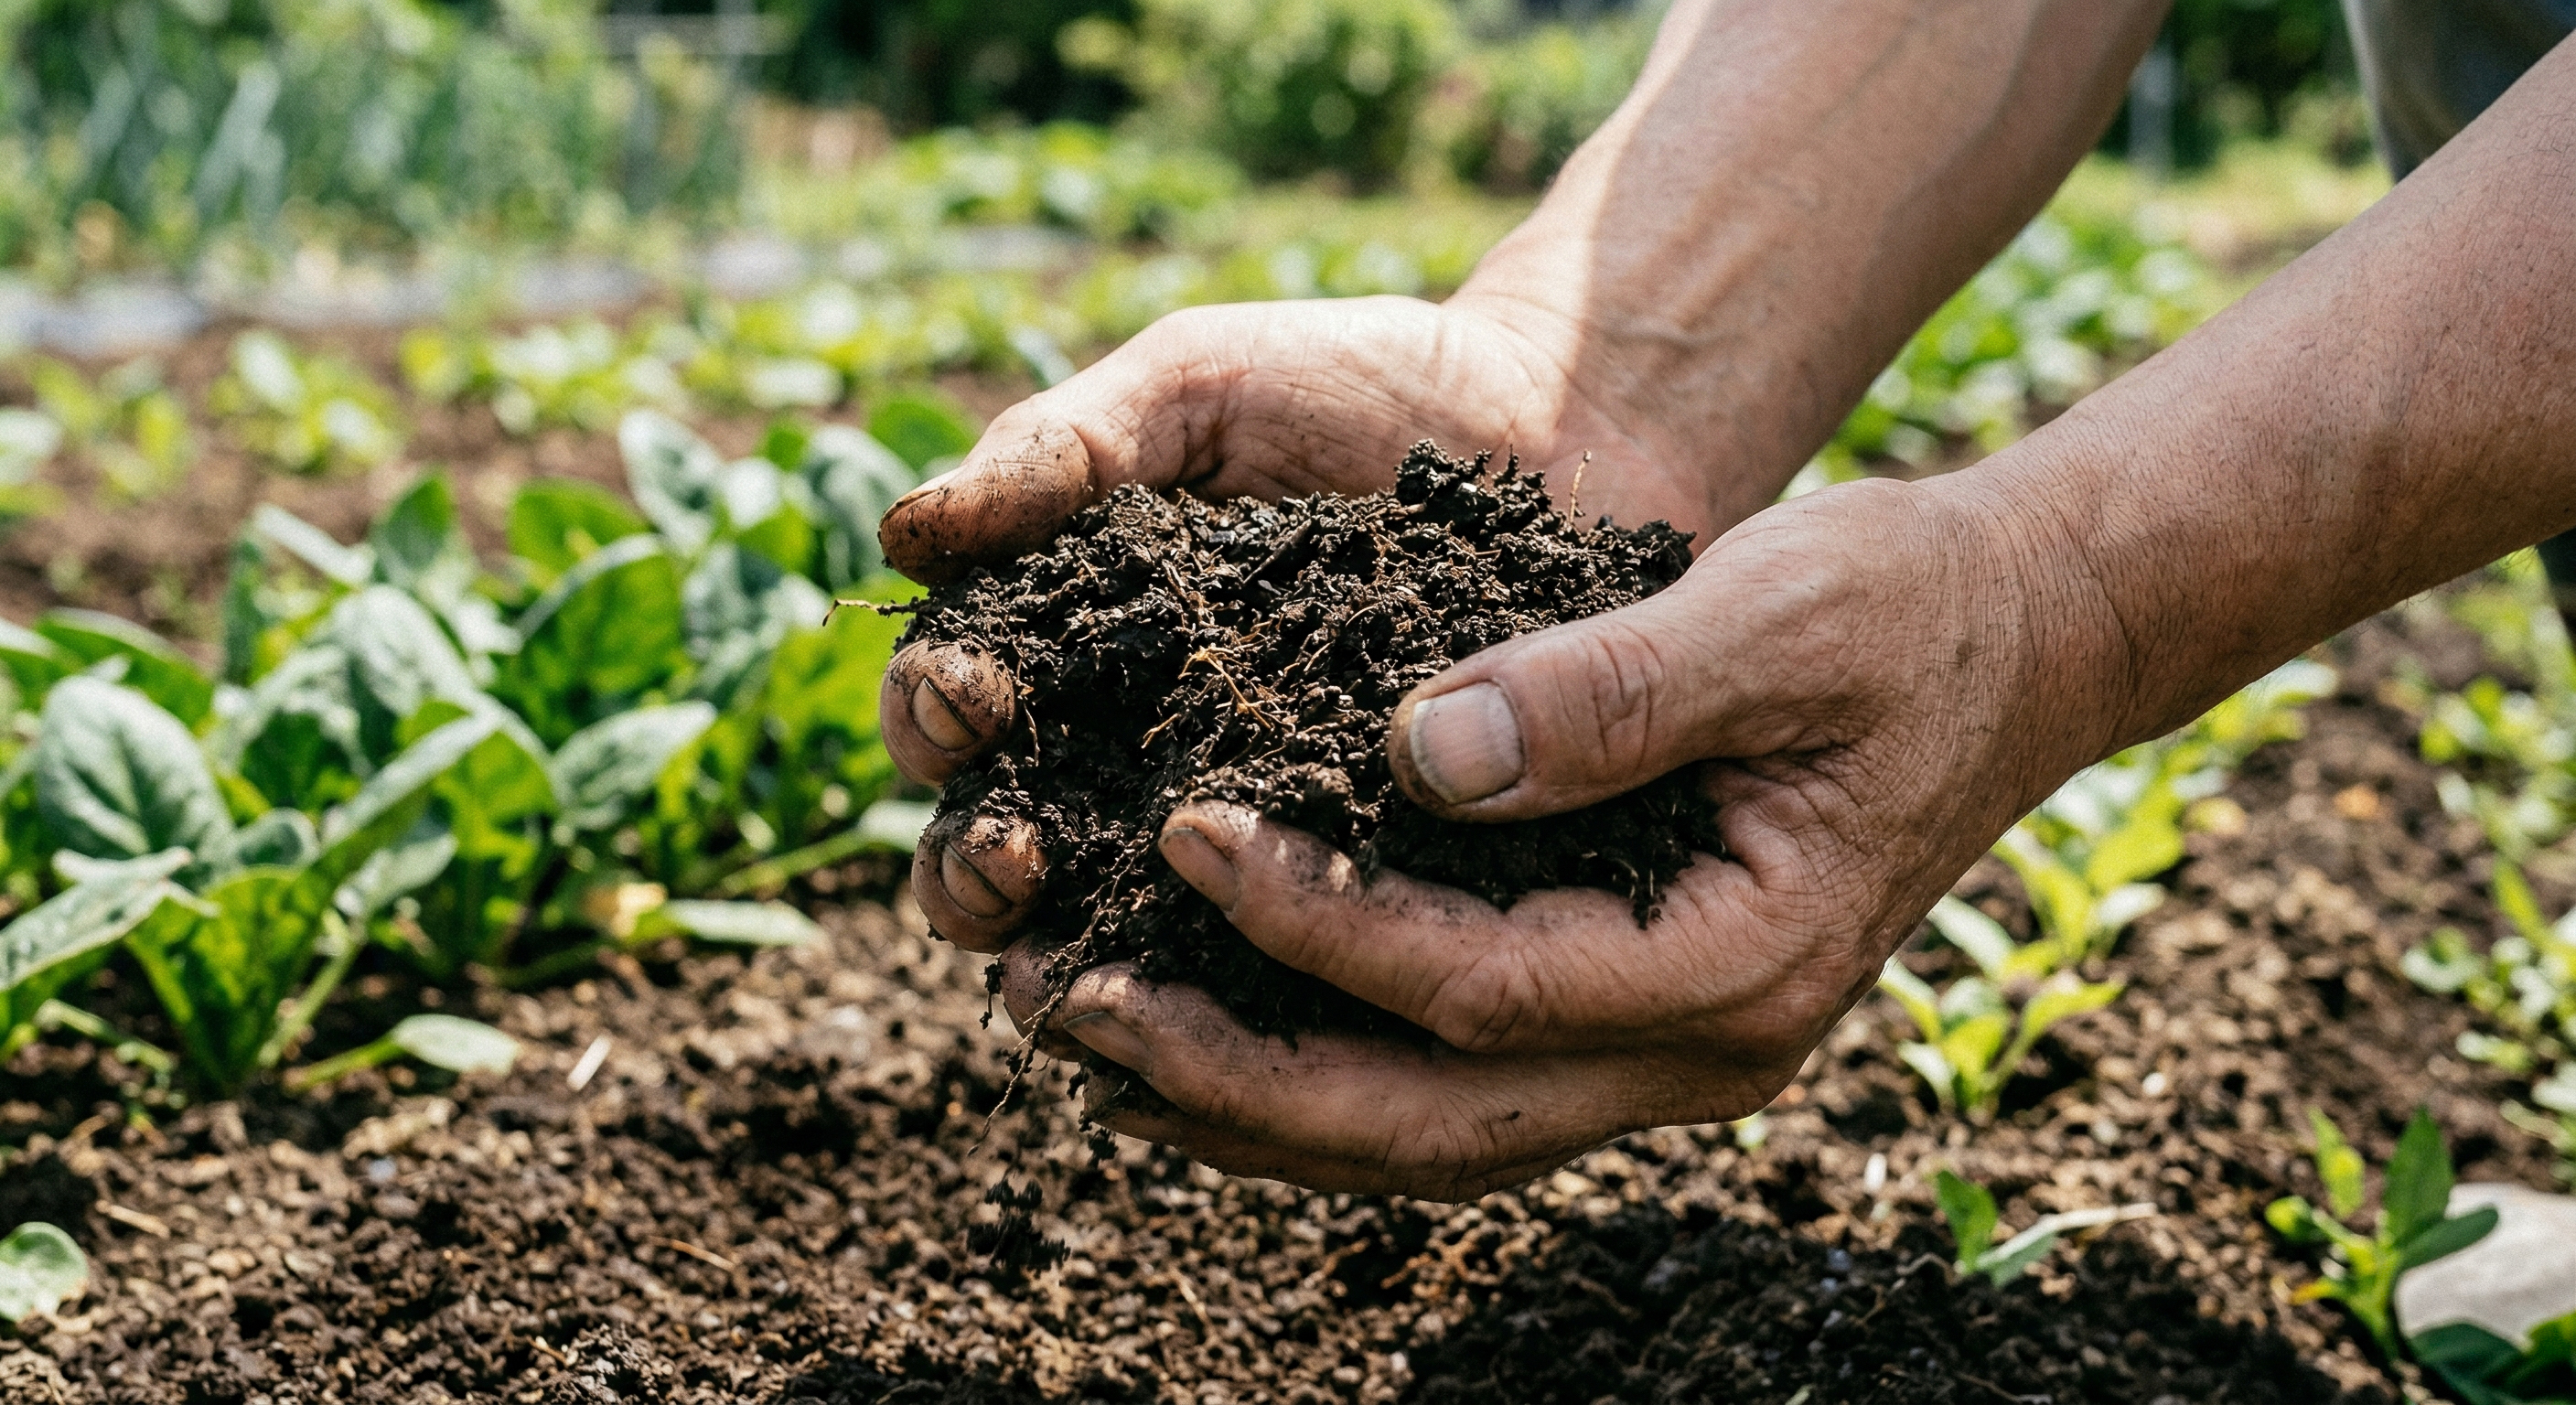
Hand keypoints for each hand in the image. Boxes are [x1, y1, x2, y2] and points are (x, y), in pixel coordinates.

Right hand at [880, 288, 1786, 949]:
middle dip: (975, 868)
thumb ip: (1058, 448)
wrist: (1566, 415)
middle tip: (1019, 857)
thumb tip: (907, 535)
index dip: (933, 716)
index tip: (973, 697)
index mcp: (1067, 645)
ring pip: (1115, 928)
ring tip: (1074, 971)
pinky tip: (1216, 1004)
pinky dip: (1228, 987)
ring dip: (1069, 956)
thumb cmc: (1363, 384)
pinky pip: (1279, 950)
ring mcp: (1242, 826)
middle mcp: (1130, 754)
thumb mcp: (1196, 387)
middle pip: (995, 852)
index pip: (948, 712)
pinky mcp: (1355, 872)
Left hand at [888, 421, 2127, 1196]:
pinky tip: (1209, 1025)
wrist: (2012, 639)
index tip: (1187, 829)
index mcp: (1738, 963)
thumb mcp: (1777, 611)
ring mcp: (1663, 1053)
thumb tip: (1417, 750)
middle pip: (1431, 1120)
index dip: (1322, 923)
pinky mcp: (1625, 1013)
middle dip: (1239, 1077)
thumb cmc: (1903, 608)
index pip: (1484, 986)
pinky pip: (1452, 1085)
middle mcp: (1699, 1050)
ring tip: (1096, 1034)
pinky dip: (1323, 1071)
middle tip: (1075, 1001)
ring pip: (1428, 1134)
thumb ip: (1609, 688)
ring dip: (1253, 1103)